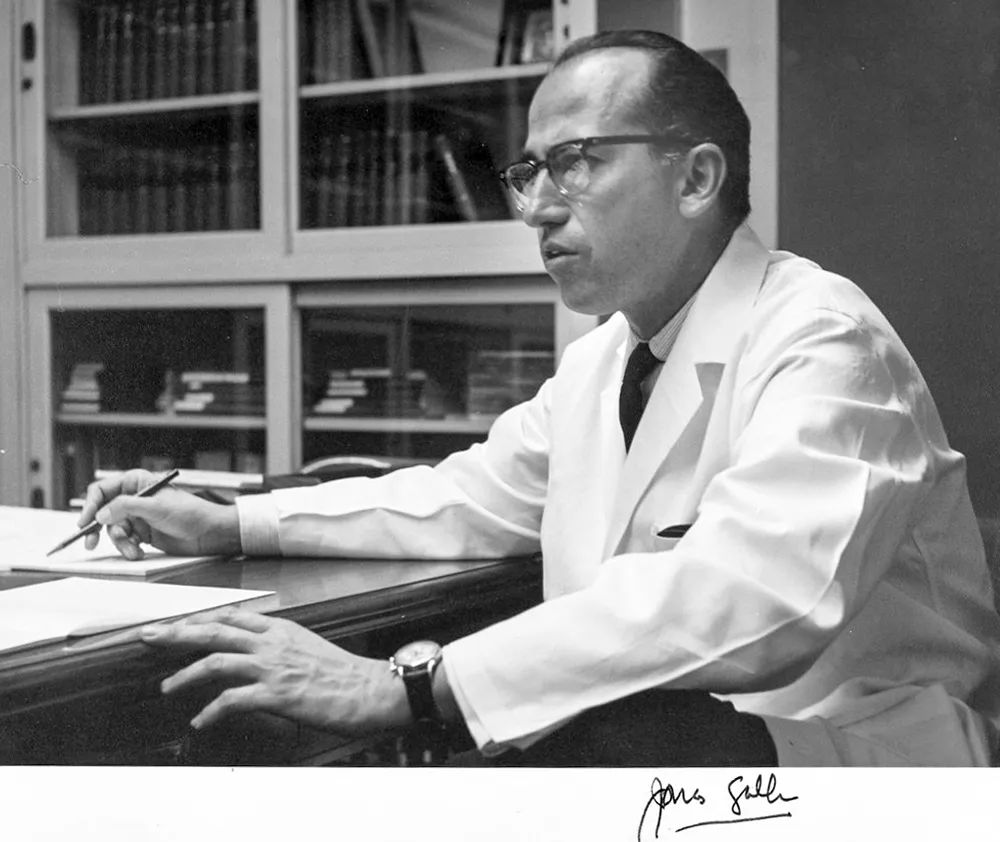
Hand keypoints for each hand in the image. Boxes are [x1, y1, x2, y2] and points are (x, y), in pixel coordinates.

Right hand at [79, 468, 241, 559]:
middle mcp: (134, 498)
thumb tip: (101, 513)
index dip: (90, 505)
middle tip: (91, 542)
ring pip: (113, 531)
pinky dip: (128, 548)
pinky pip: (125, 542)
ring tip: (134, 550)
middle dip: (98, 528)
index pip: (103, 490)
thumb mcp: (156, 507)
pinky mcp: (142, 533)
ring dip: (121, 543)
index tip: (86, 521)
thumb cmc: (190, 512)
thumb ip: (126, 507)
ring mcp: (137, 517)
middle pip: (103, 512)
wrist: (208, 533)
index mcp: (137, 482)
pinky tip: (139, 552)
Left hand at [140, 608, 410, 732]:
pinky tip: (201, 721)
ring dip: (185, 675)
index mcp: (282, 629)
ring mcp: (273, 667)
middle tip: (148, 637)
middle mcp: (273, 642)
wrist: (373, 689)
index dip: (199, 620)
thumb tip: (258, 653)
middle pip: (214, 630)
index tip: (177, 624)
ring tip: (167, 687)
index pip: (231, 617)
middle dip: (176, 633)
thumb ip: (282, 646)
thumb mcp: (311, 647)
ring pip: (215, 661)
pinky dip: (211, 712)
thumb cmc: (346, 674)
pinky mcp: (277, 694)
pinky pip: (232, 700)